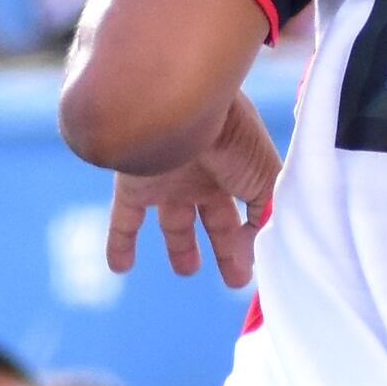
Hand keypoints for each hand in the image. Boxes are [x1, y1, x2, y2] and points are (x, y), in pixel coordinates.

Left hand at [106, 97, 280, 289]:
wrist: (179, 106)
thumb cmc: (230, 136)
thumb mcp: (265, 176)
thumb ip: (266, 212)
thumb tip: (258, 245)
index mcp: (236, 172)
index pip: (248, 211)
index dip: (252, 239)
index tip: (253, 269)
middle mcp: (202, 177)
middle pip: (214, 221)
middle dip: (226, 249)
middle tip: (235, 280)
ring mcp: (167, 181)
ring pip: (173, 222)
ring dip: (180, 247)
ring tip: (187, 270)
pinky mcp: (133, 186)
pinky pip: (124, 221)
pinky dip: (120, 245)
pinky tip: (119, 268)